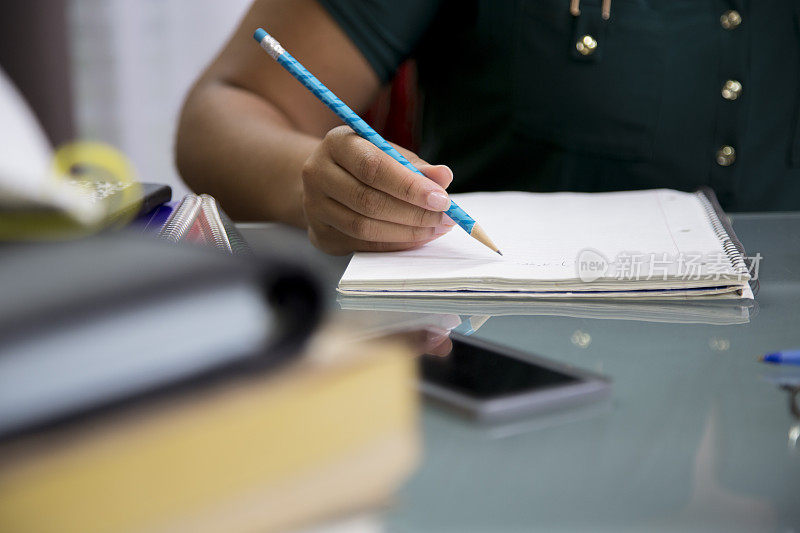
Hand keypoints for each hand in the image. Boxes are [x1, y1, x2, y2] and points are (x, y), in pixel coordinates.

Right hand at [301, 125, 454, 254]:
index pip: (373, 167)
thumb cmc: (365, 164)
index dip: (409, 186)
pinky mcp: (319, 235)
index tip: (442, 199)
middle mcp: (317, 173)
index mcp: (337, 143)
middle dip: (414, 213)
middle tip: (445, 219)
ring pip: (363, 227)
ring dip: (406, 232)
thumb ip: (415, 167)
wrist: (327, 181)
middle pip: (368, 200)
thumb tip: (443, 176)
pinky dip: (393, 245)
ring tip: (435, 229)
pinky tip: (416, 239)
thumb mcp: (389, 155)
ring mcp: (313, 207)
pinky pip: (361, 246)